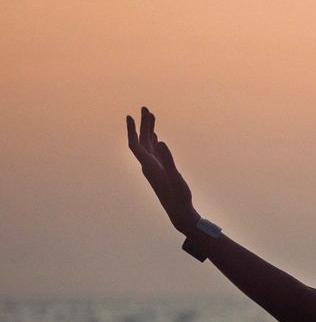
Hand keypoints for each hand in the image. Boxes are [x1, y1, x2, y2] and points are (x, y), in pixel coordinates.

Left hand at [125, 106, 199, 233]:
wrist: (179, 212)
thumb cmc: (179, 197)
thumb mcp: (175, 177)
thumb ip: (167, 158)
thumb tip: (160, 141)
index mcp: (149, 166)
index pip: (135, 144)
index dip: (131, 130)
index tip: (130, 116)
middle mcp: (148, 166)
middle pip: (142, 141)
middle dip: (143, 124)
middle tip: (145, 109)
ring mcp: (153, 168)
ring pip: (148, 145)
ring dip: (149, 131)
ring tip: (152, 116)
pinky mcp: (159, 171)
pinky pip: (153, 152)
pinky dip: (154, 141)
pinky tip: (156, 137)